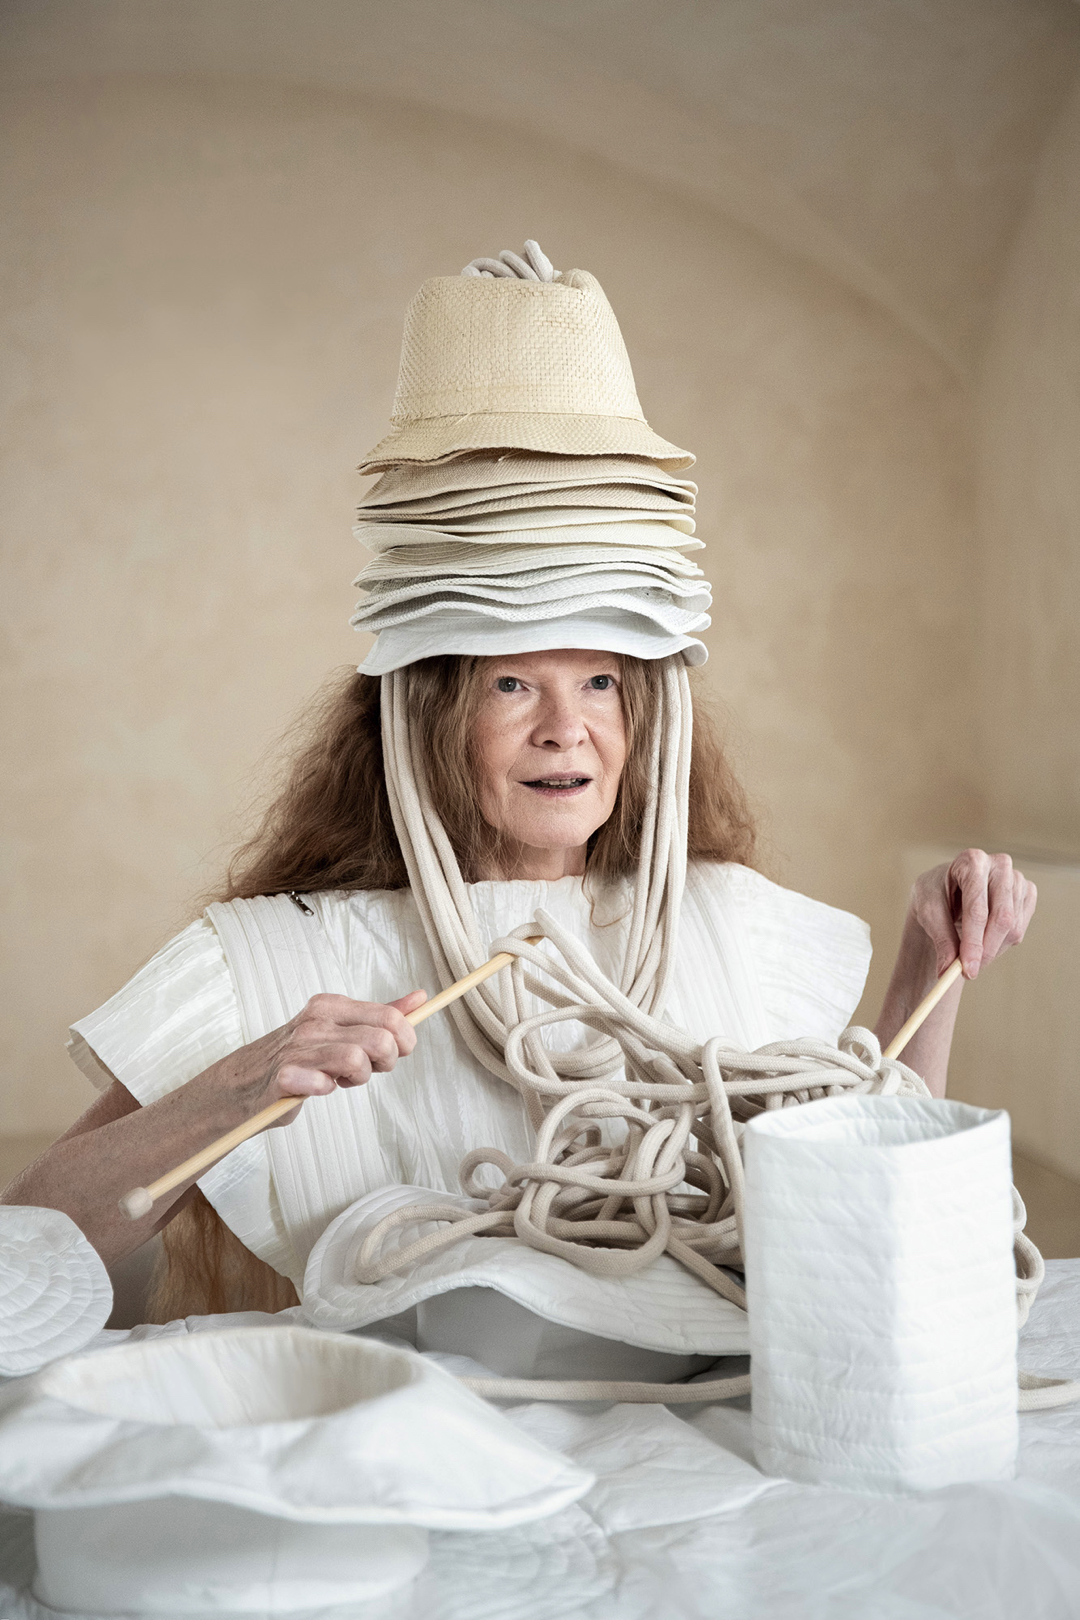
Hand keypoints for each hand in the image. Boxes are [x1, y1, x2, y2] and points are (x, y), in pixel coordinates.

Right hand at [222, 989, 427, 1123]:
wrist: (242, 1084)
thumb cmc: (297, 1057)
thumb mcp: (340, 1029)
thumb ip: (380, 1016)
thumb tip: (420, 999)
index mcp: (331, 1005)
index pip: (391, 1017)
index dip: (404, 1042)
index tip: (395, 1054)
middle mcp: (315, 1021)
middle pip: (381, 1039)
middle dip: (385, 1062)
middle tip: (367, 1070)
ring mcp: (298, 1047)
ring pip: (357, 1060)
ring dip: (357, 1079)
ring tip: (340, 1079)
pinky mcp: (284, 1075)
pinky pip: (321, 1083)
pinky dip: (326, 1089)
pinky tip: (317, 1088)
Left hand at [910, 850, 1035, 979]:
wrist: (949, 888)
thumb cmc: (936, 895)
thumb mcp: (928, 913)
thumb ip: (941, 940)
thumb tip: (948, 971)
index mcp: (971, 861)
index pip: (977, 908)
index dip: (972, 942)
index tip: (966, 970)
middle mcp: (999, 865)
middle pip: (1002, 918)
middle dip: (985, 950)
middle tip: (969, 973)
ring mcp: (1017, 878)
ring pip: (1013, 928)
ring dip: (991, 949)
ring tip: (969, 951)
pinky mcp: (1028, 892)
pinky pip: (1020, 929)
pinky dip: (1001, 943)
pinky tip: (983, 937)